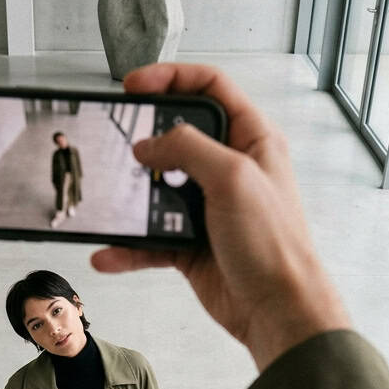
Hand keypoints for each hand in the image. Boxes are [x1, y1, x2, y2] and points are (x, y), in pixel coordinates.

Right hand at [91, 64, 350, 371]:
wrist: (278, 309)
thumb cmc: (274, 245)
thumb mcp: (233, 178)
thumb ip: (188, 149)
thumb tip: (149, 144)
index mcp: (251, 140)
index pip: (209, 88)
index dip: (170, 78)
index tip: (133, 86)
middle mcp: (229, 169)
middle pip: (177, 137)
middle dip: (144, 140)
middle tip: (117, 140)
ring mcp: (208, 207)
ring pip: (158, 190)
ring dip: (131, 199)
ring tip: (111, 201)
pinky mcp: (191, 244)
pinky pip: (150, 239)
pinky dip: (128, 247)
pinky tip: (110, 252)